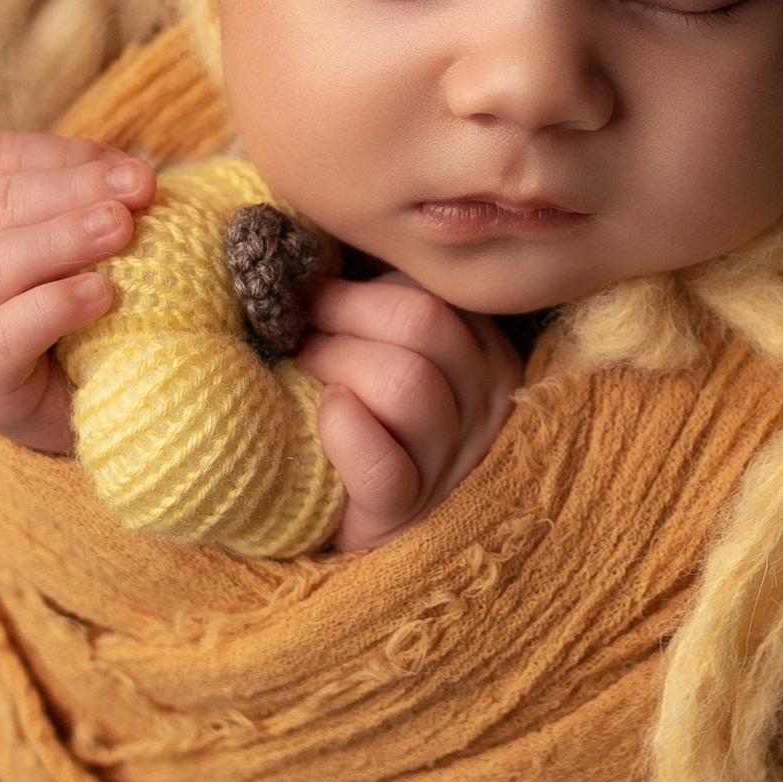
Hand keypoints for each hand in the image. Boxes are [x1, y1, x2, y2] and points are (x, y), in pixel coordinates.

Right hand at [0, 132, 154, 453]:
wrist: (91, 415)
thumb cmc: (98, 319)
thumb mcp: (103, 256)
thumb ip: (115, 213)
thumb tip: (145, 180)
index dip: (64, 155)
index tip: (133, 169)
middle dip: (75, 188)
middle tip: (140, 189)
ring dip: (62, 238)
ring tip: (123, 230)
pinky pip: (0, 336)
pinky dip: (51, 308)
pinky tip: (100, 296)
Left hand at [297, 273, 521, 551]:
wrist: (372, 532)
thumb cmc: (369, 421)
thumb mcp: (395, 357)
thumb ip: (381, 308)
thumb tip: (309, 249)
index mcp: (485, 352)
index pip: (437, 288)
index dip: (366, 280)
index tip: (314, 288)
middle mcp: (485, 401)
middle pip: (424, 321)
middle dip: (344, 310)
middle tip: (297, 324)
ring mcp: (452, 460)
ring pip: (407, 382)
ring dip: (336, 361)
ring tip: (303, 367)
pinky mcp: (407, 512)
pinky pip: (381, 465)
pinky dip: (342, 429)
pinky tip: (324, 412)